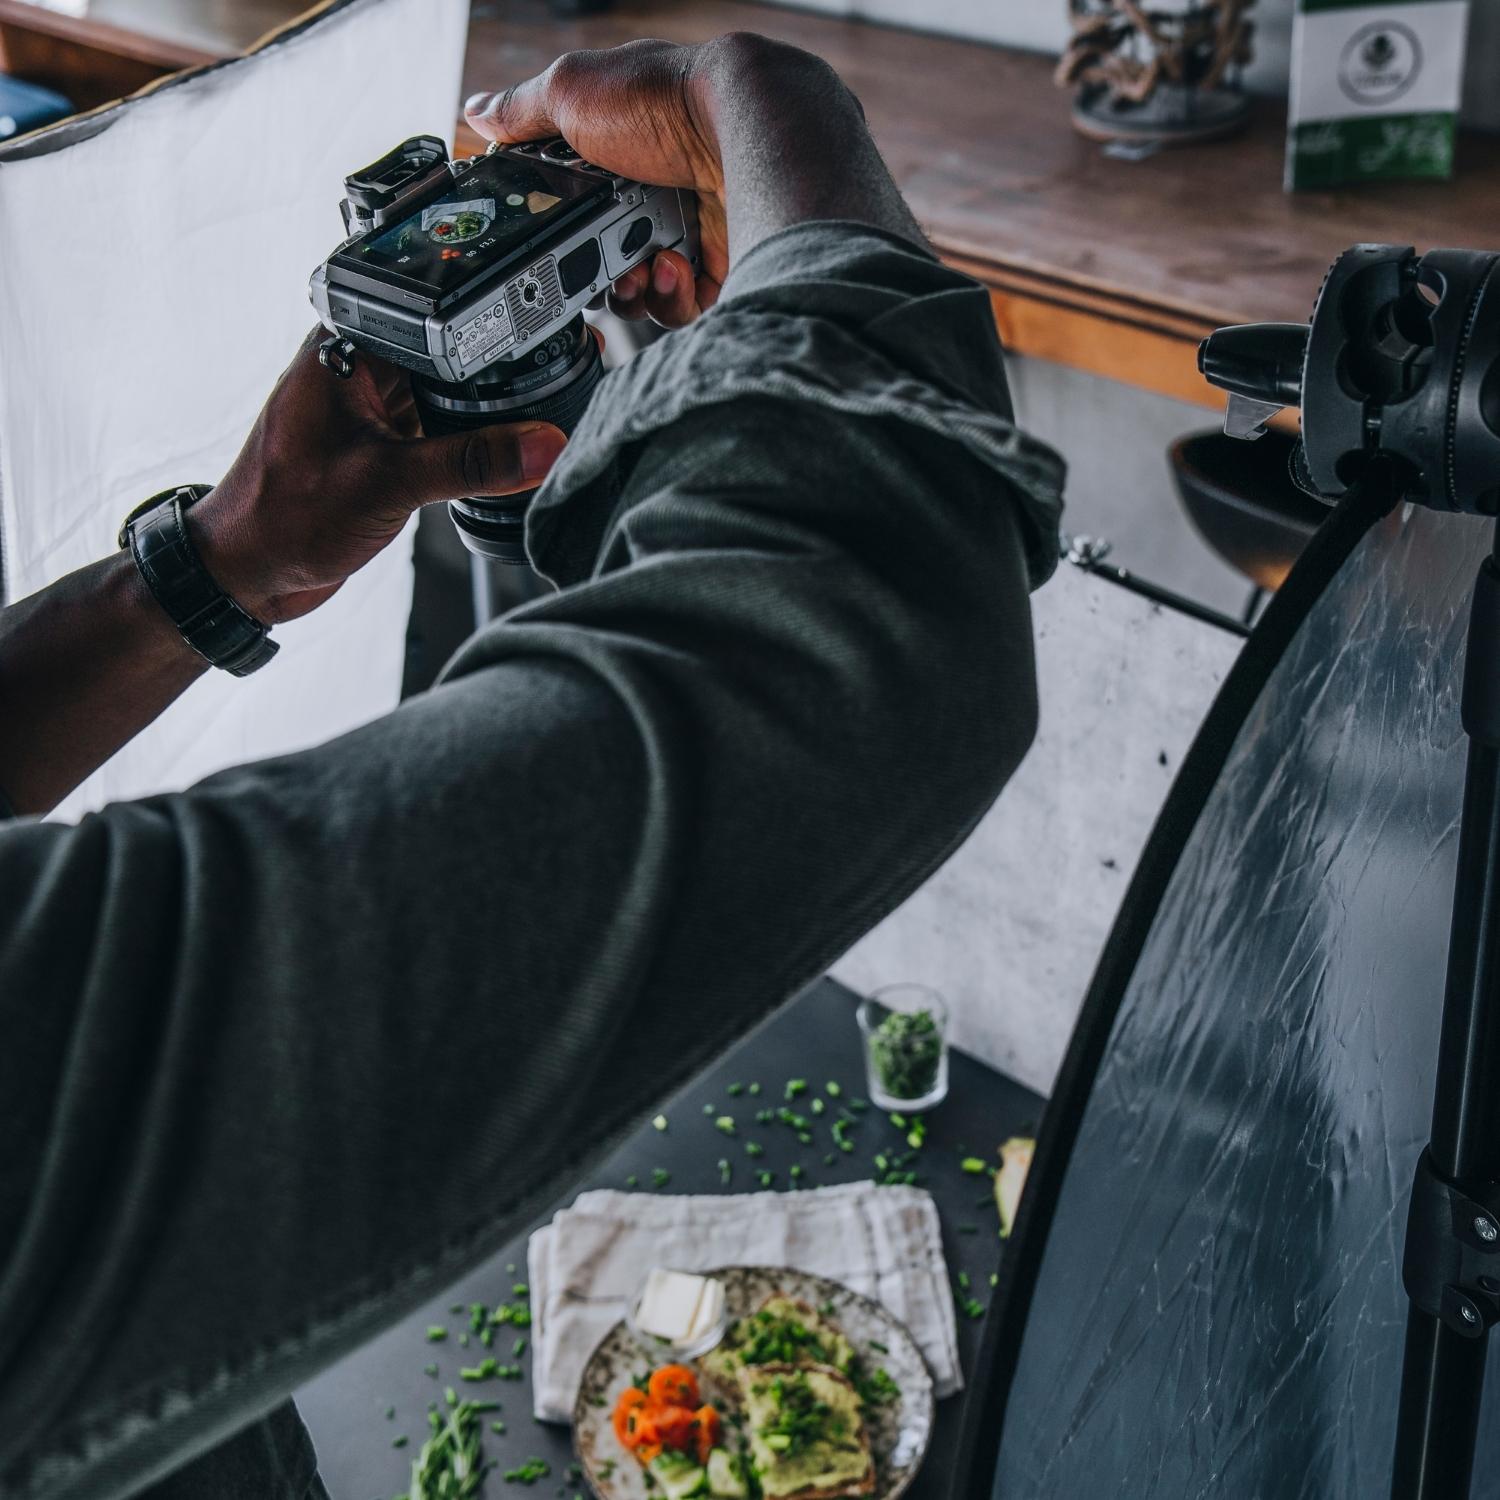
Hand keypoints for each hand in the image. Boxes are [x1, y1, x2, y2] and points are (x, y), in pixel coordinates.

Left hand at [191, 330, 566, 624]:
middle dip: (492, 376)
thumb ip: (471, 463)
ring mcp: (368, 406)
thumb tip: (542, 445)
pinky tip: (493, 457)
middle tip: (544, 389)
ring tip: (526, 426)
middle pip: (445, 355)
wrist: (248, 573)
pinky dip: (465, 442)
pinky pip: (437, 428)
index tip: (539, 338)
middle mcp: (356, 367)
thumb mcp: (390, 484)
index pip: (431, 316)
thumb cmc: (284, 517)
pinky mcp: (380, 442)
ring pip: (444, 394)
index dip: (487, 326)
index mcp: (343, 348)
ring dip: (479, 414)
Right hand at [464, 35, 828, 328]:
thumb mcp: (571, 91)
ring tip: (644, 266)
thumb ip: (522, 109)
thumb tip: (478, 114)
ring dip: (633, 290)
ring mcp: (691, 231)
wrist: (744, 127)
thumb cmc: (665, 101)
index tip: (549, 246)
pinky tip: (675, 268)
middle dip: (593, 275)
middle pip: (607, 261)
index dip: (559, 236)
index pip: (576, 211)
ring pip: (645, 292)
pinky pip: (685, 306)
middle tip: (594, 268)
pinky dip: (672, 298)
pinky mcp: (723, 265)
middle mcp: (656, 194)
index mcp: (619, 154)